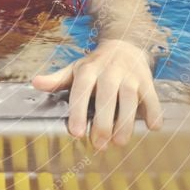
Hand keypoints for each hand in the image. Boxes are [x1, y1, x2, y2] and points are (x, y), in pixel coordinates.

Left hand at [32, 39, 161, 149]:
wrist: (125, 45)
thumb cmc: (96, 65)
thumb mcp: (75, 70)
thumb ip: (56, 80)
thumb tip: (35, 83)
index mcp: (88, 70)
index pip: (82, 91)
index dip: (78, 111)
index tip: (76, 132)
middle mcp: (110, 71)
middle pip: (107, 97)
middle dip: (103, 122)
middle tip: (99, 144)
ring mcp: (130, 76)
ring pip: (130, 98)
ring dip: (126, 121)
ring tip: (120, 141)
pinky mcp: (147, 82)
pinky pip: (152, 97)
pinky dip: (154, 111)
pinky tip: (153, 127)